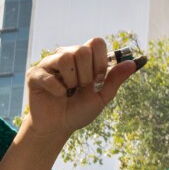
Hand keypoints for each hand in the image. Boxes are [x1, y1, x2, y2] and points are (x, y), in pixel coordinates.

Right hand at [23, 37, 138, 140]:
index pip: (96, 42)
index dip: (100, 62)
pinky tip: (57, 95)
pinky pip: (50, 77)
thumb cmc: (80, 109)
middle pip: (81, 50)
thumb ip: (116, 79)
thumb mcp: (102, 96)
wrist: (60, 127)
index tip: (98, 79)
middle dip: (87, 74)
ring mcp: (49, 63)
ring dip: (72, 81)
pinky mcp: (35, 74)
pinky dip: (58, 91)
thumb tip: (133, 63)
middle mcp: (66, 56)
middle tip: (82, 87)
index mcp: (85, 58)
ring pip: (65, 58)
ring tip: (69, 90)